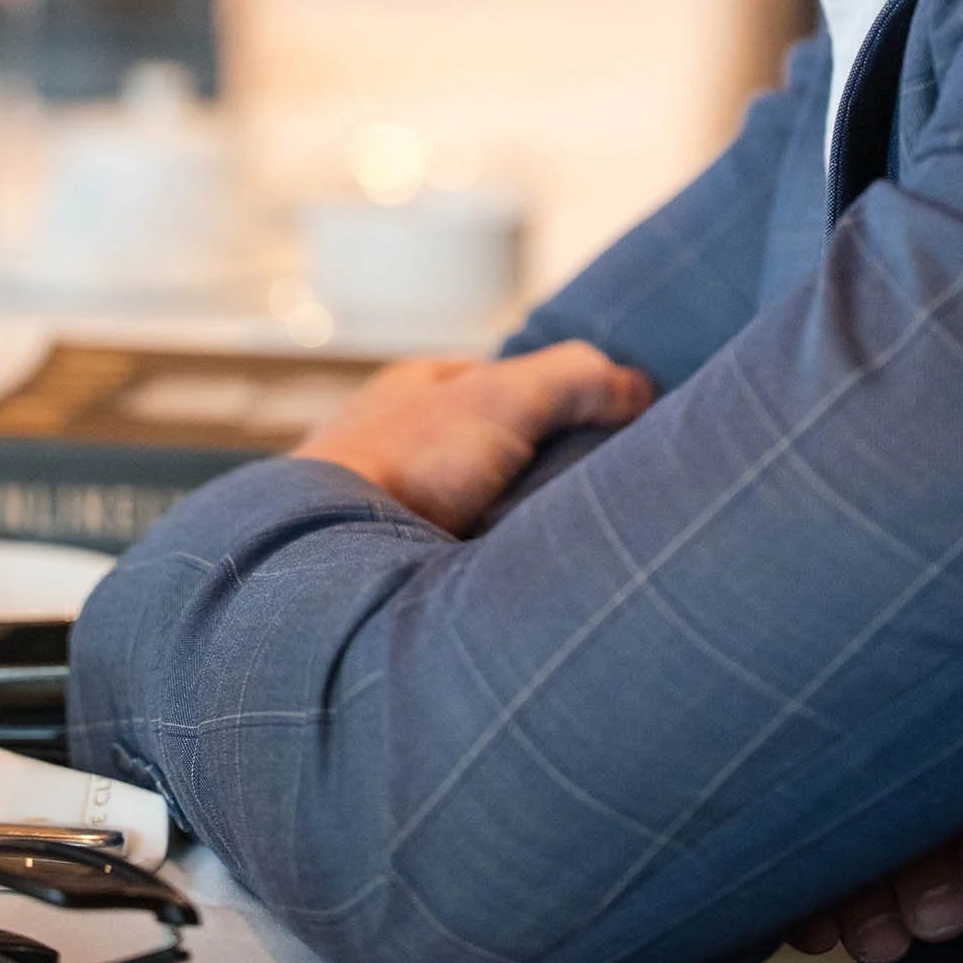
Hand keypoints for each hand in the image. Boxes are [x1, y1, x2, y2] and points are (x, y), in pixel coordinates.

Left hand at [293, 341, 653, 534]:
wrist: (323, 562)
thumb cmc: (402, 464)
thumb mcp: (502, 397)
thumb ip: (572, 379)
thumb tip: (638, 386)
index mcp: (417, 389)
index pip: (506, 382)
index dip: (561, 399)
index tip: (615, 426)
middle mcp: (397, 441)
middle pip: (495, 449)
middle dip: (542, 471)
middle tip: (598, 496)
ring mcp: (387, 507)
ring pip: (477, 509)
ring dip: (516, 527)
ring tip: (569, 548)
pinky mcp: (386, 569)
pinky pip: (457, 561)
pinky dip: (488, 568)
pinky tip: (518, 583)